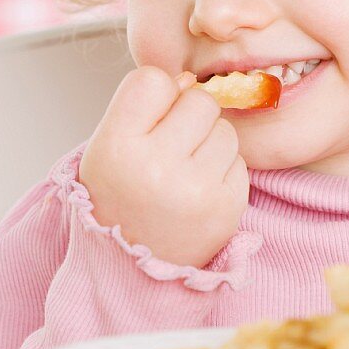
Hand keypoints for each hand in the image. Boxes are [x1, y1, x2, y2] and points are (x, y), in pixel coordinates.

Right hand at [79, 66, 248, 268]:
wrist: (132, 270)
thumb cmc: (121, 199)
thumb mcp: (109, 148)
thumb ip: (143, 107)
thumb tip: (191, 78)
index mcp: (117, 146)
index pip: (152, 79)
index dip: (157, 96)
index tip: (149, 121)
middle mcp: (156, 166)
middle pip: (199, 100)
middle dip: (189, 118)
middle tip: (170, 150)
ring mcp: (195, 189)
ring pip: (225, 130)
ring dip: (210, 145)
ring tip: (184, 174)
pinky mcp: (227, 207)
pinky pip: (239, 161)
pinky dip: (223, 172)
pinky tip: (199, 193)